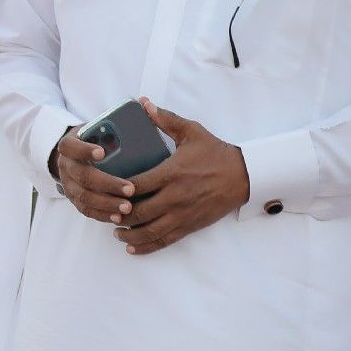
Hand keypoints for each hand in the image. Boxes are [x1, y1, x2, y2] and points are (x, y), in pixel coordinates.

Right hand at [51, 127, 136, 226]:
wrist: (75, 157)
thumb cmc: (95, 139)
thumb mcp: (98, 126)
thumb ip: (119, 119)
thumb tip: (146, 103)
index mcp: (70, 145)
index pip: (71, 146)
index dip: (84, 150)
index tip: (102, 152)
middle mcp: (66, 166)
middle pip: (83, 176)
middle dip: (107, 184)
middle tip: (130, 188)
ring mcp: (68, 184)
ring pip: (84, 197)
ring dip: (107, 203)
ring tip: (128, 206)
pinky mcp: (74, 199)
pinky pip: (86, 210)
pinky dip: (102, 215)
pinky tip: (118, 217)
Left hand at [116, 99, 248, 254]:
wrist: (244, 176)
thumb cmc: (216, 153)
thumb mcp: (192, 132)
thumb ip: (166, 119)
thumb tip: (144, 104)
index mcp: (172, 172)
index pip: (137, 184)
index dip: (118, 189)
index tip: (106, 188)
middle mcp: (175, 196)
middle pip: (138, 211)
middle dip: (118, 214)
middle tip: (106, 210)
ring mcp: (182, 214)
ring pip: (149, 231)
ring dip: (127, 233)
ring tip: (115, 230)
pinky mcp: (189, 226)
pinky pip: (164, 240)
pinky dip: (145, 246)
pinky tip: (131, 246)